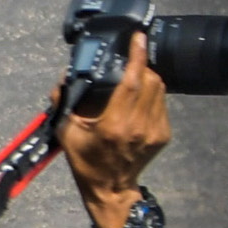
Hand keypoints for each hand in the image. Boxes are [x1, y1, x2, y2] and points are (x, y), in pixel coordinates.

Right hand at [60, 54, 173, 214]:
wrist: (111, 189)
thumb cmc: (86, 161)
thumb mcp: (67, 133)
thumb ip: (64, 102)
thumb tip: (65, 76)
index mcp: (115, 124)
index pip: (133, 82)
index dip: (137, 57)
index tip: (138, 37)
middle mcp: (139, 126)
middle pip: (150, 81)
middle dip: (142, 66)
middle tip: (130, 60)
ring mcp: (155, 131)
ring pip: (159, 90)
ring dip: (148, 79)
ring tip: (133, 78)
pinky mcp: (163, 135)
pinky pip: (161, 104)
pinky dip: (152, 95)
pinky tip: (139, 100)